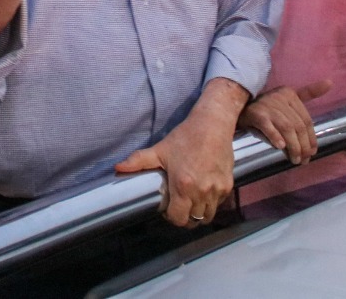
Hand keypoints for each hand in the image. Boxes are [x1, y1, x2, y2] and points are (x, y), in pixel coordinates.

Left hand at [114, 80, 246, 227]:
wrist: (213, 124)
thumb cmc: (185, 136)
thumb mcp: (160, 149)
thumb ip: (138, 161)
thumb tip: (118, 168)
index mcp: (183, 186)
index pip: (178, 219)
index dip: (171, 217)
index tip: (168, 208)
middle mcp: (202, 191)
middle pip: (193, 221)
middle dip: (185, 218)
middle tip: (179, 206)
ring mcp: (217, 190)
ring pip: (208, 215)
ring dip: (199, 213)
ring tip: (191, 201)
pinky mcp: (228, 185)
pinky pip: (219, 203)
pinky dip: (211, 202)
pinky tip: (203, 190)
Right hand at [238, 80, 331, 164]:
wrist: (236, 109)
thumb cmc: (265, 110)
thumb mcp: (286, 102)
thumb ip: (308, 93)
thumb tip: (330, 83)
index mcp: (289, 93)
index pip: (306, 119)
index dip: (311, 137)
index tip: (312, 151)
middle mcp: (279, 96)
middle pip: (298, 125)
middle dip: (303, 145)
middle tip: (303, 160)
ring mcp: (267, 105)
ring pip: (287, 128)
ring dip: (293, 146)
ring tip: (295, 159)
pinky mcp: (256, 114)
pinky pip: (268, 127)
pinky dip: (275, 137)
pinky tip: (280, 147)